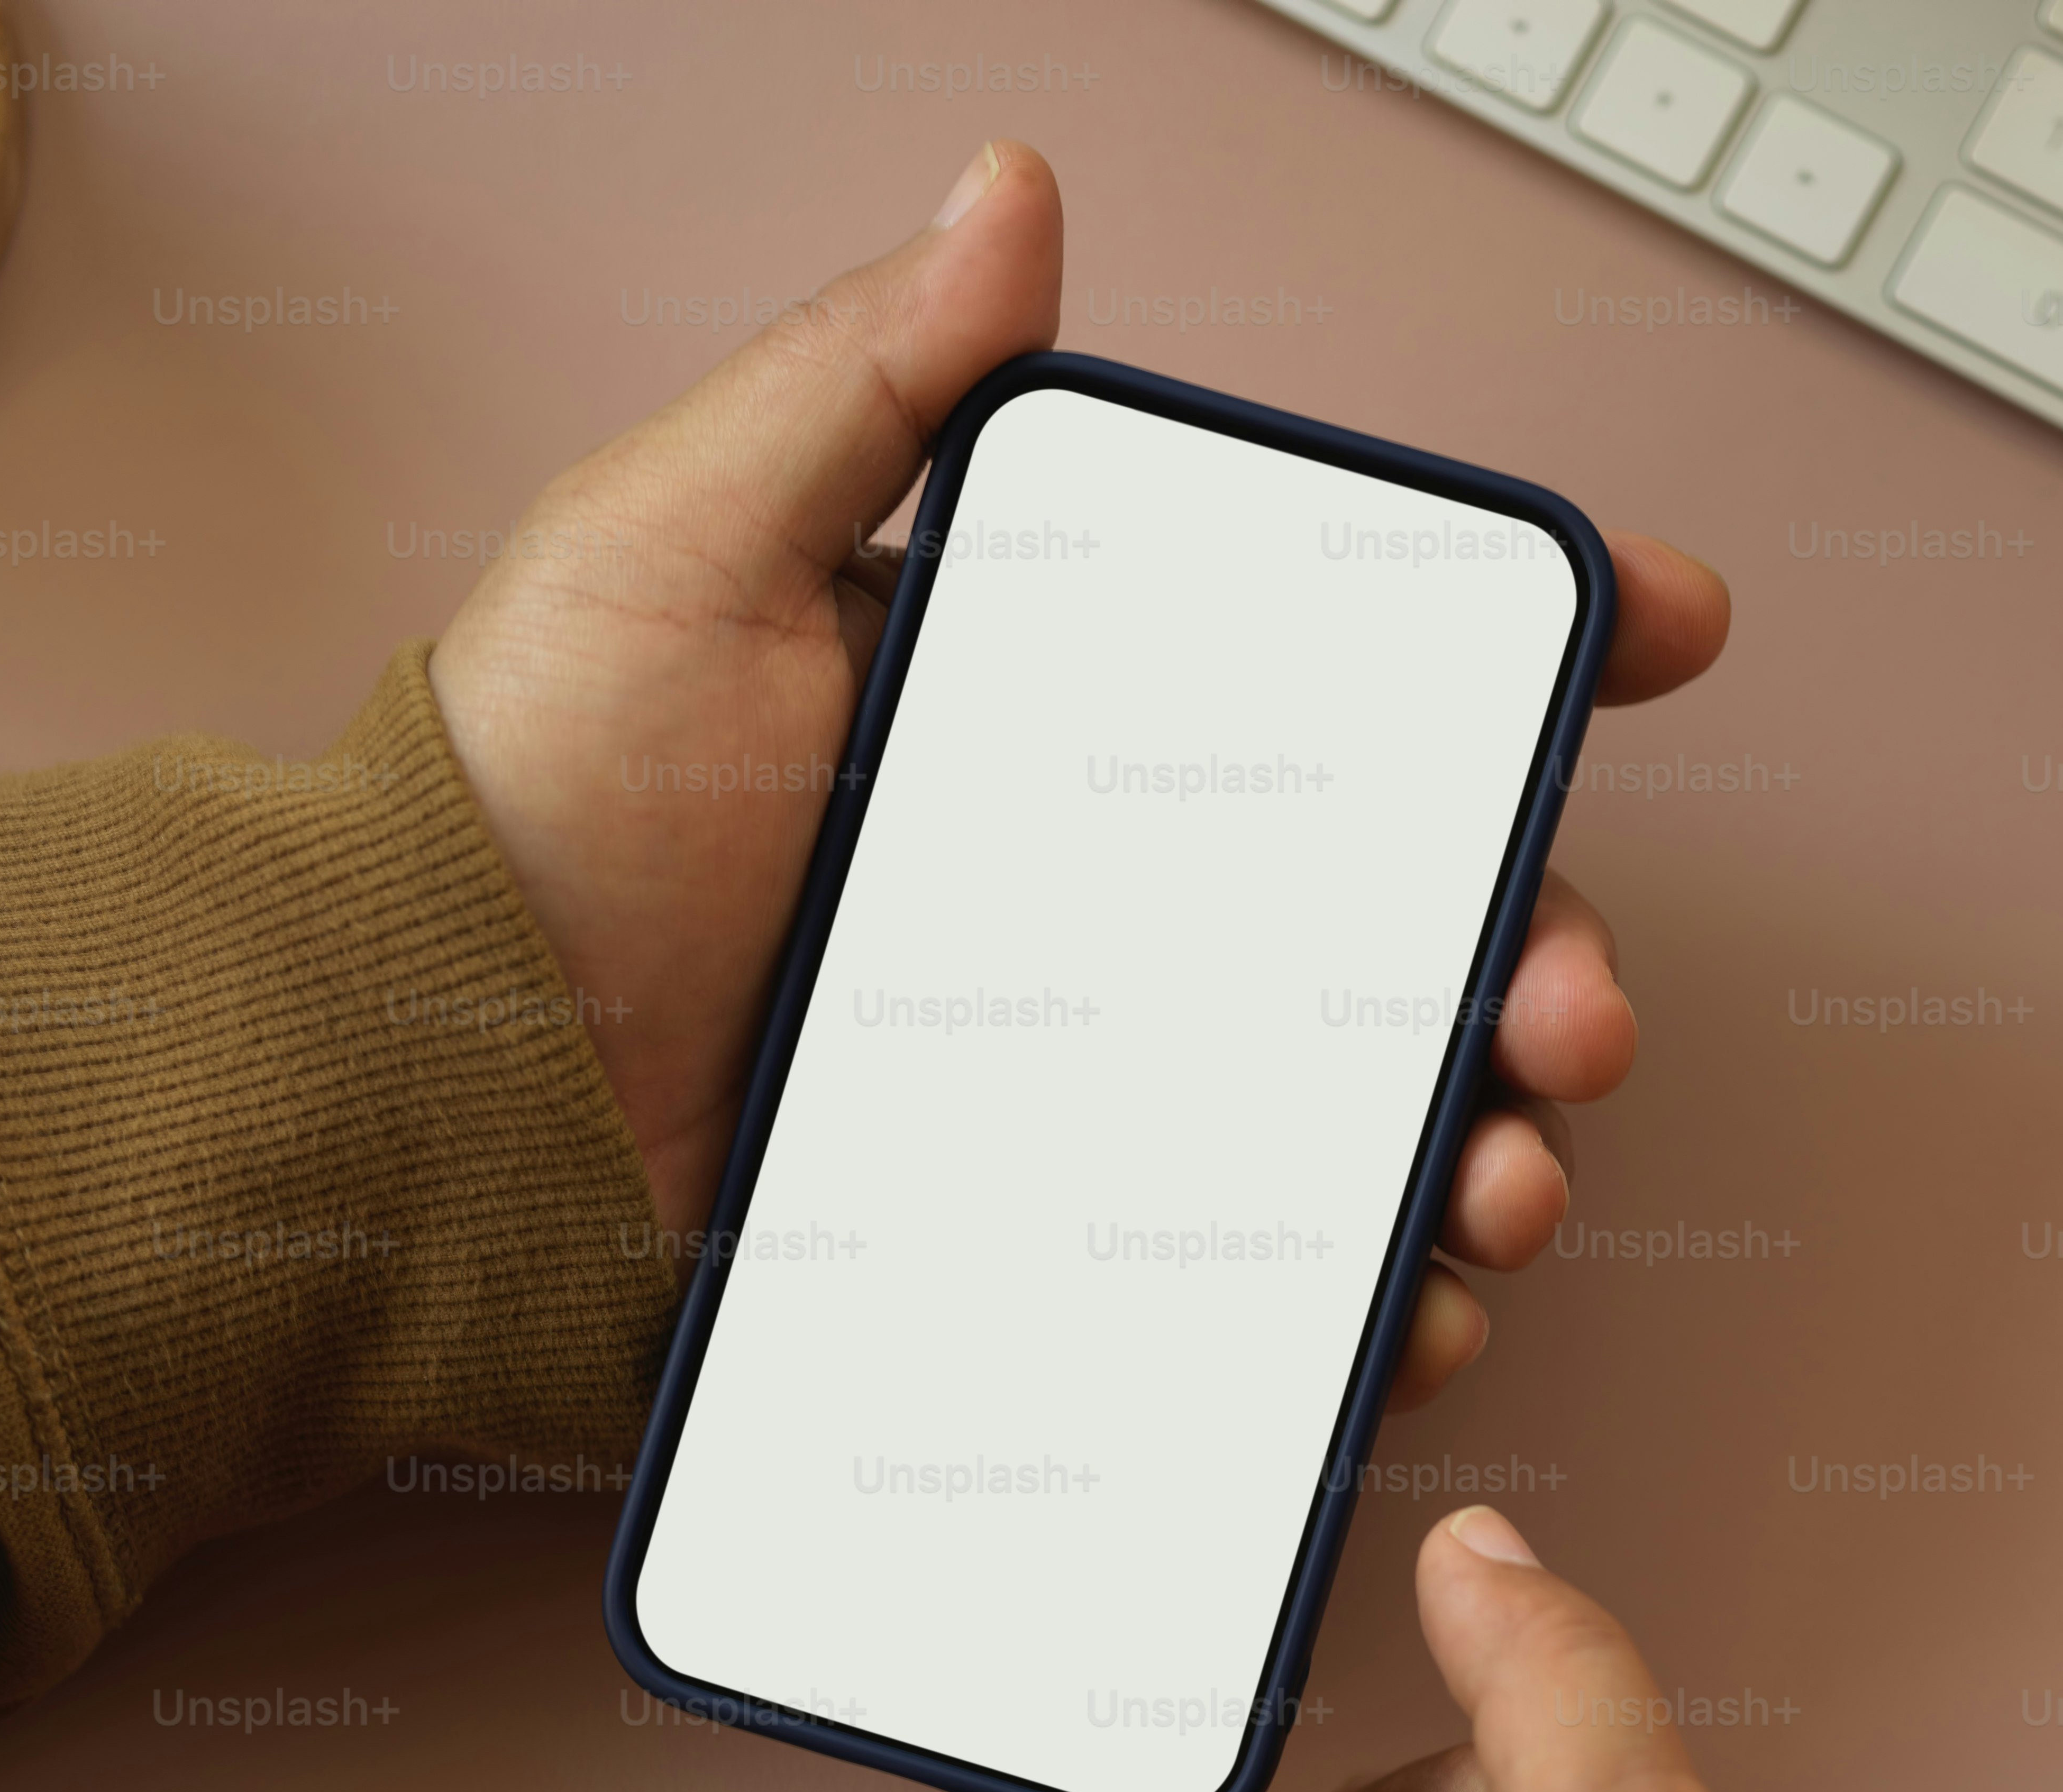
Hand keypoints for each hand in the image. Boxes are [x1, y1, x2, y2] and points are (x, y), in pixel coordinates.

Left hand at [427, 144, 1729, 1410]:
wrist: (413, 1086)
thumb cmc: (520, 804)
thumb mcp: (679, 550)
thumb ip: (856, 387)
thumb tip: (1003, 199)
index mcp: (1059, 722)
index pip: (1338, 665)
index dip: (1519, 642)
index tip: (1649, 629)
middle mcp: (1105, 902)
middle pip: (1406, 920)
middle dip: (1544, 961)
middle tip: (1566, 1017)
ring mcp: (1085, 1086)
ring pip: (1363, 1117)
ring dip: (1485, 1150)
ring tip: (1498, 1190)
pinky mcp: (1040, 1242)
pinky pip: (1248, 1285)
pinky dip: (1358, 1312)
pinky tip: (1400, 1321)